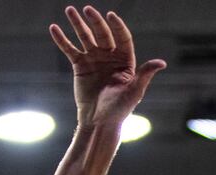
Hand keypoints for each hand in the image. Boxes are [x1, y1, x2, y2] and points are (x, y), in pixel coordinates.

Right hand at [50, 6, 165, 128]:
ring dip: (77, 23)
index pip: (122, 38)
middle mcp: (109, 56)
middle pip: (103, 33)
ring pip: (85, 37)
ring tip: (69, 9)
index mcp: (125, 60)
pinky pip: (70, 49)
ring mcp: (94, 59)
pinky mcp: (79, 66)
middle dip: (95, 20)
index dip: (117, 26)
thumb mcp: (134, 91)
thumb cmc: (120, 109)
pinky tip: (54, 28)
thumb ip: (145, 74)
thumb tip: (161, 63)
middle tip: (87, 9)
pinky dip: (62, 39)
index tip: (110, 16)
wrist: (99, 122)